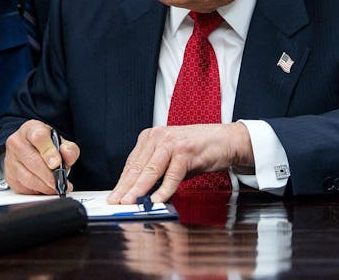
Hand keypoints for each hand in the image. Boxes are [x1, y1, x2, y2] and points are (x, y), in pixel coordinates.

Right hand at [4, 119, 80, 194]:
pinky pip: (23, 187)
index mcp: (31, 129)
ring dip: (44, 186)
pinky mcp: (9, 175)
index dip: (49, 151)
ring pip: (27, 177)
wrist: (28, 149)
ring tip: (55, 187)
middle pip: (32, 160)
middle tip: (60, 181)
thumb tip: (67, 154)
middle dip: (49, 175)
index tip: (57, 163)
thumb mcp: (60, 142)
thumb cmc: (44, 145)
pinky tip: (45, 188)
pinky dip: (37, 191)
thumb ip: (69, 148)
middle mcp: (17, 142)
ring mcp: (10, 159)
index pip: (38, 137)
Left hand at [107, 123, 252, 204]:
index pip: (131, 163)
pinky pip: (172, 174)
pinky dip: (164, 189)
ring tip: (130, 202)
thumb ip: (156, 172)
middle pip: (138, 167)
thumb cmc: (197, 150)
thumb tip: (139, 193)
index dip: (122, 182)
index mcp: (150, 137)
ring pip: (151, 170)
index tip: (114, 197)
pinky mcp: (186, 150)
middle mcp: (158, 136)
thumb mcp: (171, 157)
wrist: (224, 140)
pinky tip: (157, 199)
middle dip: (125, 188)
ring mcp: (172, 142)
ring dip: (139, 189)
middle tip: (116, 203)